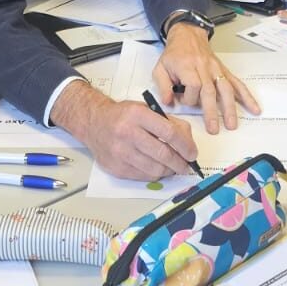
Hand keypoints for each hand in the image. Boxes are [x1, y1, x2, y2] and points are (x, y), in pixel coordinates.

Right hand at [53, 84, 197, 180]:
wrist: (94, 123)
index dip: (185, 146)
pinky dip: (155, 175)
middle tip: (187, 166)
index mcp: (138, 115)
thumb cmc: (123, 116)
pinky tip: (158, 169)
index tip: (192, 153)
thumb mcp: (146, 109)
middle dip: (180, 163)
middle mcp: (127, 133)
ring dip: (169, 171)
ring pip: (154, 169)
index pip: (169, 133)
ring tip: (174, 168)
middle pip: (163, 154)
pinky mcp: (116, 168)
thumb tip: (188, 142)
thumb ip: (169, 122)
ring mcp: (120, 152)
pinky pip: (143, 177)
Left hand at [152, 24, 260, 133]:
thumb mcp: (160, 68)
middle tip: (213, 129)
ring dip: (230, 107)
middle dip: (212, 111)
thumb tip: (168, 103)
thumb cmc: (174, 54)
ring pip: (225, 89)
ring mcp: (216, 70)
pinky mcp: (224, 72)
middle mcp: (204, 68)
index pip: (193, 85)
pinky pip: (237, 84)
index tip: (182, 100)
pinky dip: (247, 96)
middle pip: (210, 90)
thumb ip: (162, 86)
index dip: (188, 97)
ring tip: (232, 124)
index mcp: (187, 66)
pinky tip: (254, 108)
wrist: (188, 35)